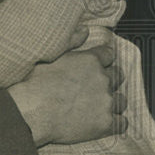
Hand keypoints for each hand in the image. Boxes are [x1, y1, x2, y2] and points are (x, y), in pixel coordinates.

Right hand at [8, 29, 125, 146]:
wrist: (32, 113)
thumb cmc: (35, 86)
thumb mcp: (49, 56)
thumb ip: (70, 42)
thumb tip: (84, 31)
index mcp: (90, 61)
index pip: (108, 55)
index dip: (103, 59)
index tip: (99, 64)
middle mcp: (102, 79)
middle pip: (117, 76)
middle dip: (108, 80)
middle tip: (93, 87)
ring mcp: (106, 102)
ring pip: (121, 100)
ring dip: (112, 102)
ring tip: (96, 107)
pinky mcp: (106, 123)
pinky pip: (122, 123)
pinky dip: (114, 122)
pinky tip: (102, 121)